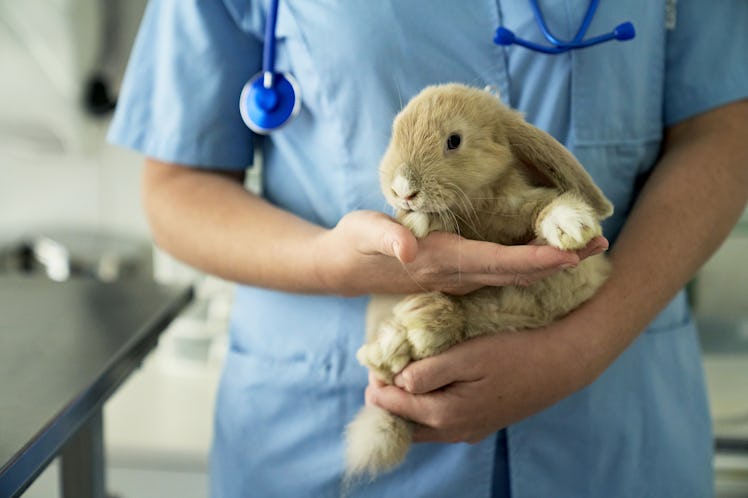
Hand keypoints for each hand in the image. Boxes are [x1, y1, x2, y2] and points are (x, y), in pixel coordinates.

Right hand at [314, 210, 607, 295]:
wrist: (345, 268)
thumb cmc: (356, 244)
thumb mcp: (364, 232)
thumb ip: (385, 236)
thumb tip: (409, 246)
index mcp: (443, 261)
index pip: (498, 263)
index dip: (536, 261)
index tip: (571, 255)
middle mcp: (458, 273)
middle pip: (518, 271)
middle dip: (560, 261)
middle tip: (602, 245)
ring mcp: (459, 276)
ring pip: (514, 273)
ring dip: (551, 263)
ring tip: (587, 248)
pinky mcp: (457, 272)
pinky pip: (502, 271)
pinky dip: (531, 262)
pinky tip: (548, 252)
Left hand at [365, 323, 590, 443]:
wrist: (560, 364)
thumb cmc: (514, 352)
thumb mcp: (468, 354)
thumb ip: (429, 371)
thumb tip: (398, 381)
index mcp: (445, 414)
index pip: (391, 404)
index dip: (377, 381)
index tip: (374, 357)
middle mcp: (453, 431)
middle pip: (401, 423)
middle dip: (387, 396)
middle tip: (384, 366)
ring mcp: (467, 431)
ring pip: (420, 426)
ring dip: (405, 404)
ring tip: (403, 373)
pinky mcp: (479, 425)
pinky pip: (440, 424)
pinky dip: (425, 408)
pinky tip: (429, 384)